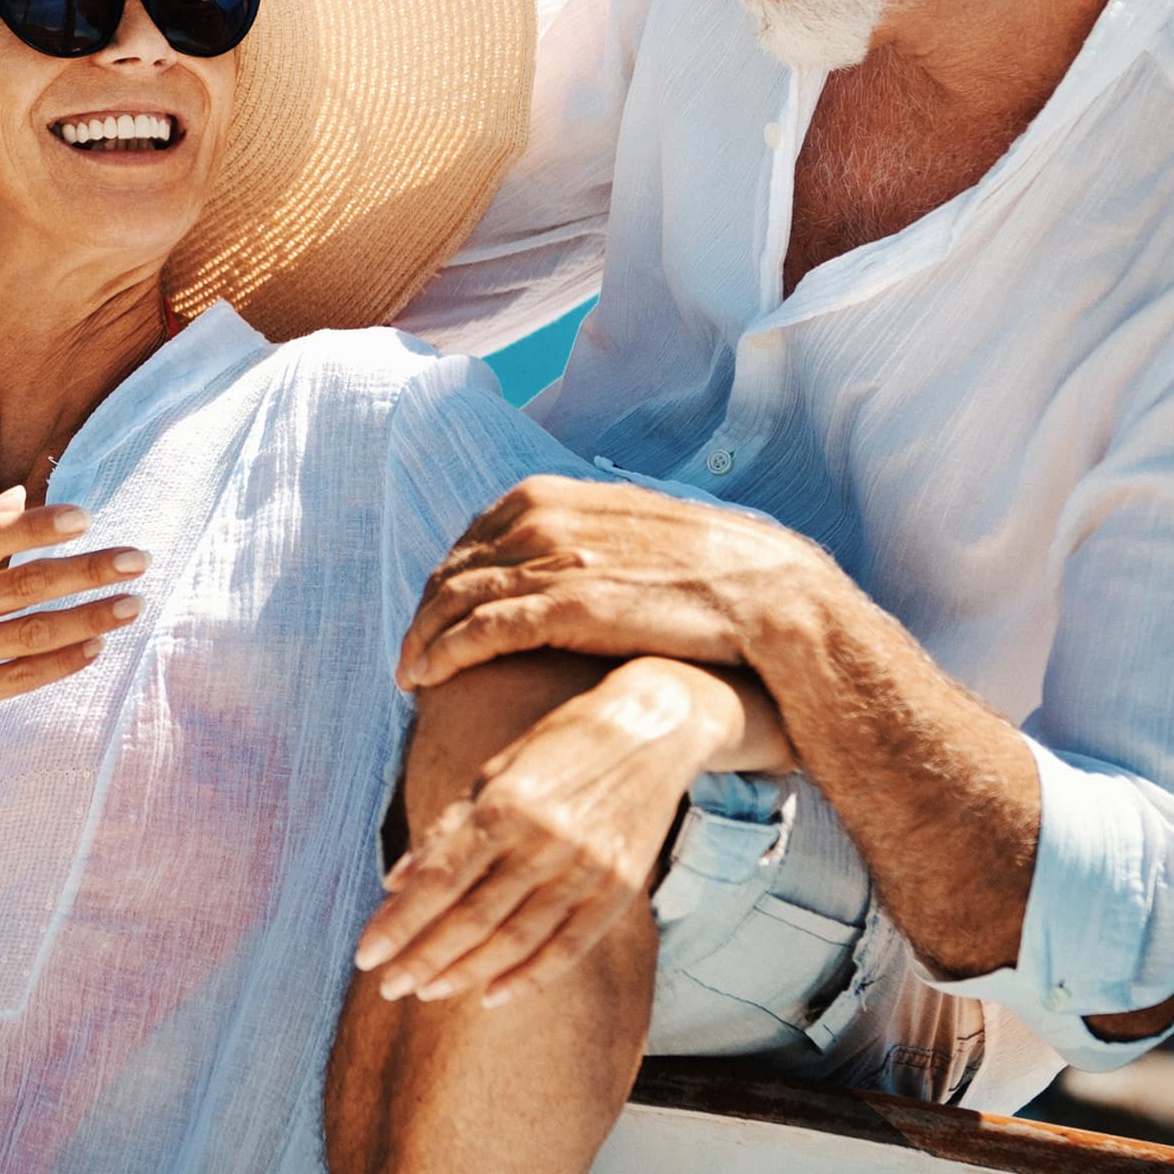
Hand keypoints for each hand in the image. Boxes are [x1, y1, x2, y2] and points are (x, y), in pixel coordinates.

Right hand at [0, 490, 146, 763]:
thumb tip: (16, 496)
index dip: (37, 526)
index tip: (85, 515)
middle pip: (24, 585)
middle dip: (88, 571)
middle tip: (137, 559)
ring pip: (30, 634)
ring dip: (87, 619)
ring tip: (131, 605)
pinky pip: (14, 682)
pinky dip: (57, 667)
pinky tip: (92, 652)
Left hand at [352, 660, 743, 1008]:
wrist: (654, 728)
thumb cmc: (561, 744)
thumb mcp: (495, 771)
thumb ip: (447, 827)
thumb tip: (395, 880)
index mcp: (505, 806)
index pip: (439, 880)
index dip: (399, 923)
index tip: (365, 954)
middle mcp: (545, 842)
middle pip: (472, 918)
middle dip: (423, 957)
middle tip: (387, 986)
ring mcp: (586, 869)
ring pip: (516, 940)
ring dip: (465, 973)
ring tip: (427, 992)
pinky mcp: (620, 889)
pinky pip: (569, 947)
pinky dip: (528, 978)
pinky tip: (491, 996)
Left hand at [399, 475, 854, 692]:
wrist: (765, 594)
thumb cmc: (705, 570)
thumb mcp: (626, 531)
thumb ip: (577, 537)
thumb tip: (551, 561)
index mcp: (548, 494)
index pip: (467, 540)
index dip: (443, 581)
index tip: (434, 617)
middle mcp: (538, 519)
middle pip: (450, 570)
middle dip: (424, 614)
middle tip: (412, 653)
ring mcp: (548, 561)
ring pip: (452, 601)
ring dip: (420, 640)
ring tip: (409, 675)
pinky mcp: (563, 607)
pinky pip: (478, 632)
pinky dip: (441, 654)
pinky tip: (424, 679)